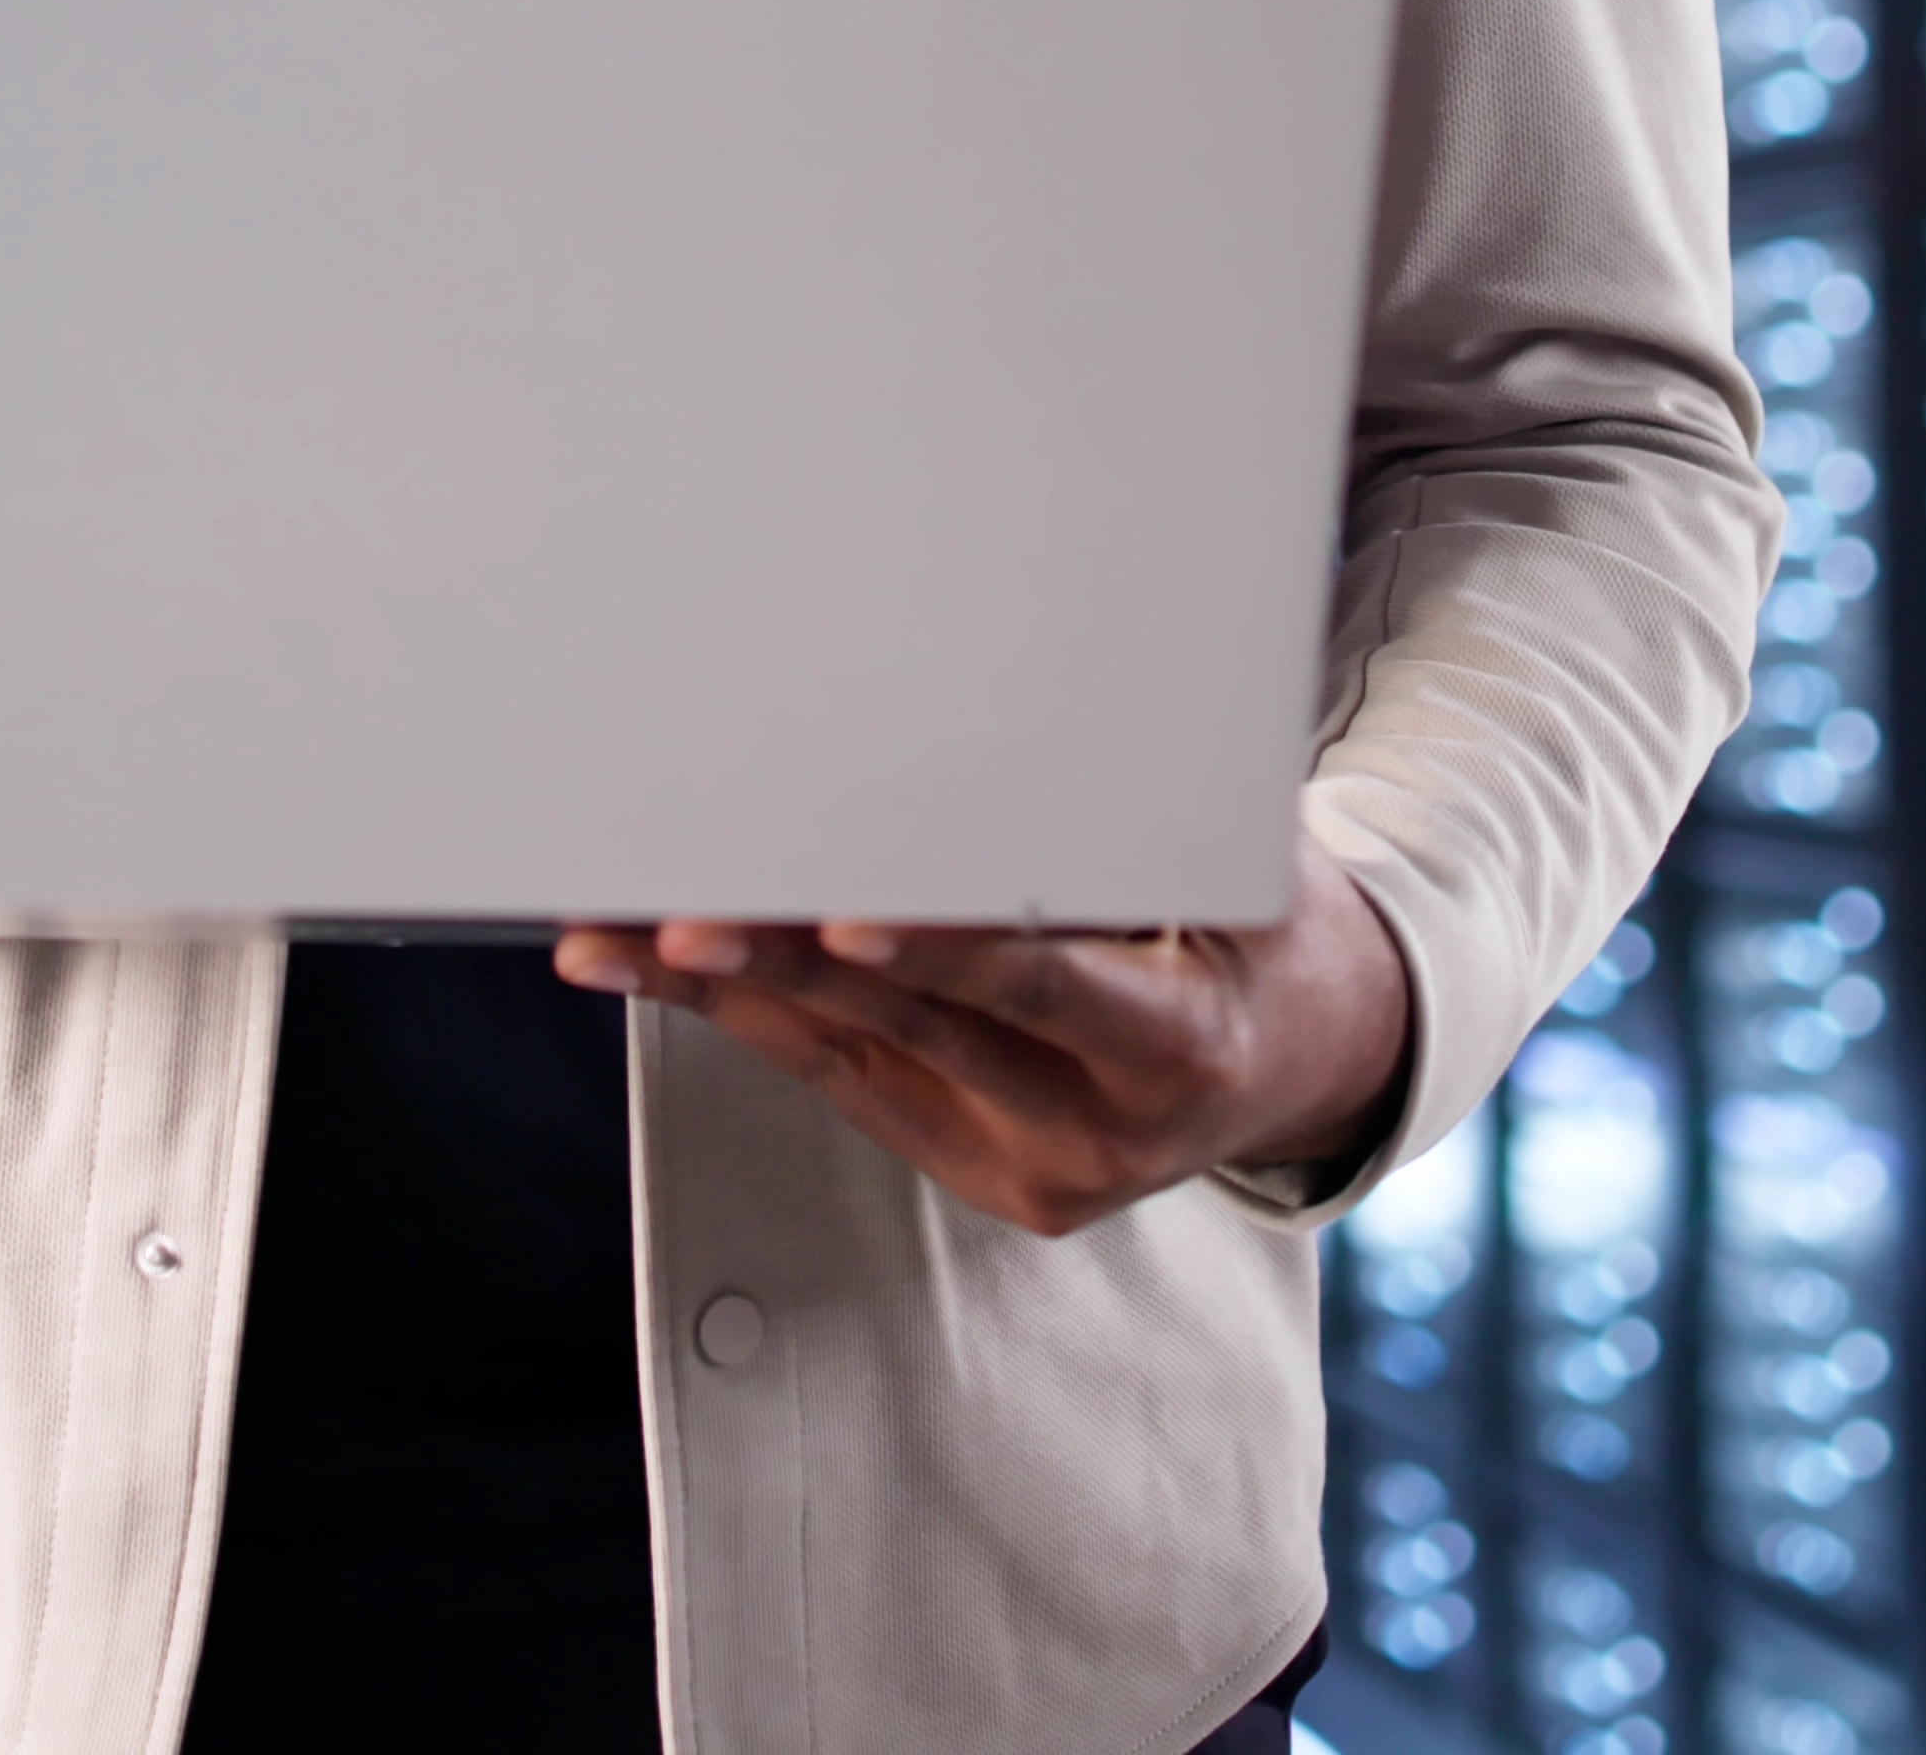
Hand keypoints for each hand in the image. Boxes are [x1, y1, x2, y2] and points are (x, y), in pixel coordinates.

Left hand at [554, 840, 1414, 1238]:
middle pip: (919, 1029)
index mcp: (1184, 1044)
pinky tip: (663, 971)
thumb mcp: (1231, 862)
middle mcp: (1103, 1128)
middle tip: (669, 920)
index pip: (1045, 986)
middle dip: (784, 966)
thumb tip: (971, 754)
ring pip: (857, 1061)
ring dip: (728, 994)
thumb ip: (1116, 829)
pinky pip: (852, 1086)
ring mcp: (1034, 1166)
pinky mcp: (979, 1171)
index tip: (843, 916)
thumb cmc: (1262, 918)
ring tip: (611, 938)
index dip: (944, 951)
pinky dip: (759, 1020)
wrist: (1314, 1055)